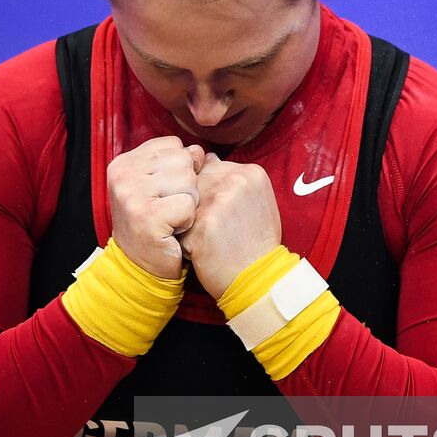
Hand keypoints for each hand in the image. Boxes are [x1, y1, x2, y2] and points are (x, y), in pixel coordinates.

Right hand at [106, 136, 205, 278]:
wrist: (141, 267)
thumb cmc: (156, 223)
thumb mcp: (160, 186)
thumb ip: (177, 163)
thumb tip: (199, 151)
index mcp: (124, 162)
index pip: (173, 145)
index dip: (181, 169)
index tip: (165, 192)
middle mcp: (123, 174)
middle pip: (183, 160)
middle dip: (187, 186)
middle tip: (169, 208)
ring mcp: (132, 195)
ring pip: (188, 180)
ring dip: (189, 203)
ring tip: (171, 218)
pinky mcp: (146, 216)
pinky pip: (188, 205)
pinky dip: (188, 221)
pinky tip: (173, 230)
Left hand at [181, 153, 282, 295]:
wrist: (260, 279)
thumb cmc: (256, 244)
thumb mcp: (255, 201)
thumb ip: (231, 179)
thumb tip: (202, 157)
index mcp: (251, 172)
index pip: (208, 167)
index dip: (206, 192)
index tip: (219, 213)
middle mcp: (235, 179)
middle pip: (193, 182)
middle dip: (195, 205)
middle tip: (213, 229)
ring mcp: (218, 199)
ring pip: (183, 202)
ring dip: (187, 222)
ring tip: (207, 239)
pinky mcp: (202, 222)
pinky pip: (177, 223)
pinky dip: (184, 240)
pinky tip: (202, 250)